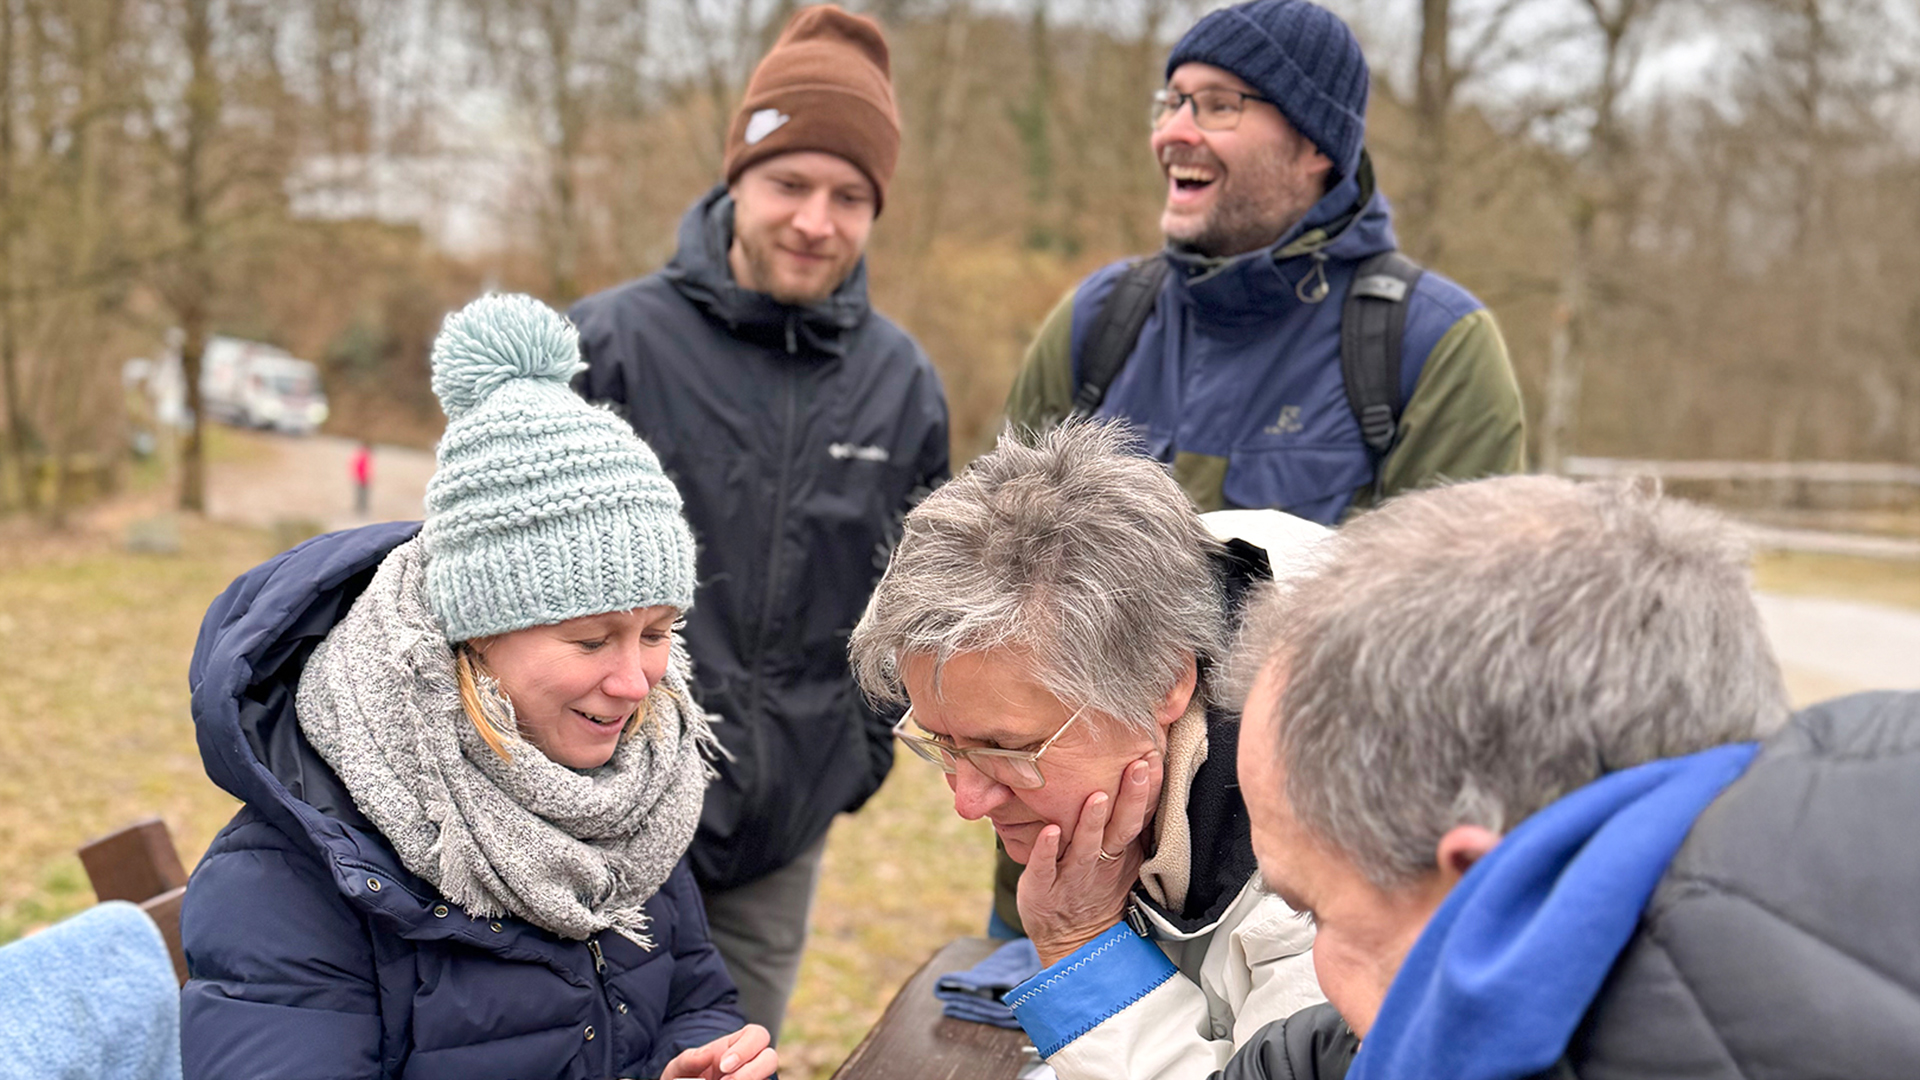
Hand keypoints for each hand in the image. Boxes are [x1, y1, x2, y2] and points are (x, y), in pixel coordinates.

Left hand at [660, 1024, 776, 1079]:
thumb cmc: (684, 1078)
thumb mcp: (679, 1067)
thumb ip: (688, 1060)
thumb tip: (707, 1055)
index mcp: (737, 1046)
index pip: (757, 1035)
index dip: (745, 1049)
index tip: (723, 1065)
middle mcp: (752, 1063)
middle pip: (771, 1058)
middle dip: (751, 1071)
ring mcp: (755, 1079)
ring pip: (769, 1079)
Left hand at [1018, 751, 1162, 966]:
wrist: (1073, 939)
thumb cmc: (1094, 884)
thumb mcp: (1119, 855)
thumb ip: (1126, 820)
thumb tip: (1141, 772)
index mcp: (1120, 849)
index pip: (1139, 815)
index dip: (1148, 789)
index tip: (1155, 757)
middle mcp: (1101, 860)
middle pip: (1121, 827)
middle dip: (1131, 797)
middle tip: (1138, 765)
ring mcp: (1073, 875)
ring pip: (1086, 847)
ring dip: (1091, 822)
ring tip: (1097, 796)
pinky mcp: (1043, 888)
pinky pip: (1045, 867)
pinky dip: (1046, 850)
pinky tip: (1049, 830)